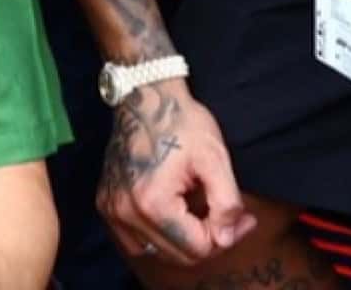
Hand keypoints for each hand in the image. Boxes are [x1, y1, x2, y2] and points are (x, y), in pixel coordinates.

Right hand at [96, 82, 254, 268]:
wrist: (145, 95)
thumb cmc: (182, 121)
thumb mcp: (215, 158)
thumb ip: (226, 203)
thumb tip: (227, 238)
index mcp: (153, 203)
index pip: (198, 248)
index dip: (227, 235)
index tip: (244, 218)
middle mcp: (126, 212)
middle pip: (178, 255)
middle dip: (209, 240)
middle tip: (230, 218)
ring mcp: (112, 210)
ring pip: (157, 252)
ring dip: (182, 241)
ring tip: (198, 211)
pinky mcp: (106, 205)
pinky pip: (135, 241)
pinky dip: (157, 236)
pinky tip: (172, 214)